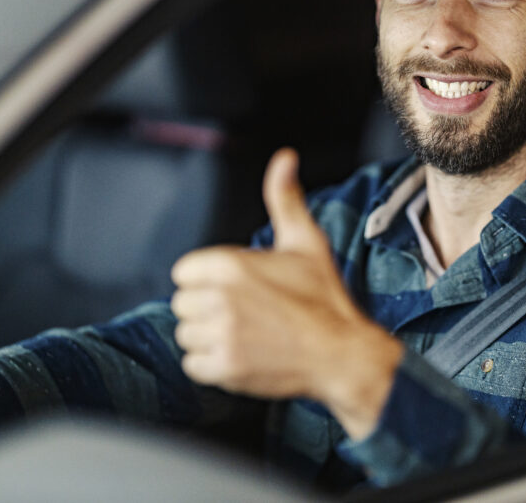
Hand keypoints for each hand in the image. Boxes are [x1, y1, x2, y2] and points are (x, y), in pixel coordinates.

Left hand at [171, 148, 402, 438]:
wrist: (342, 352)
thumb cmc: (324, 297)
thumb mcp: (306, 241)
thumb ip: (284, 198)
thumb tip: (284, 158)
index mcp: (232, 264)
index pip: (184, 271)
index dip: (208, 280)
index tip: (236, 288)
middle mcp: (222, 298)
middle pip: (182, 303)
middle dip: (207, 308)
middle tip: (244, 312)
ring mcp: (223, 334)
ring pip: (186, 334)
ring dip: (208, 337)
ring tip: (243, 333)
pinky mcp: (226, 367)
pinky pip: (192, 365)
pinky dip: (211, 365)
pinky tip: (240, 354)